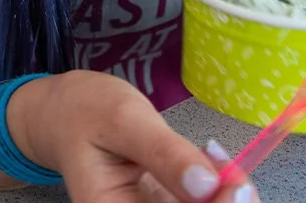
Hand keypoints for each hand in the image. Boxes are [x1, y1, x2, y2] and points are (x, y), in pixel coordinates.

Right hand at [8, 71, 255, 202]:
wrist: (67, 113)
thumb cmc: (86, 112)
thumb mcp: (124, 121)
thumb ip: (163, 153)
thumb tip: (207, 185)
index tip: (236, 186)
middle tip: (238, 176)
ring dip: (227, 198)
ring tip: (222, 163)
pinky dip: (220, 190)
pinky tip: (214, 165)